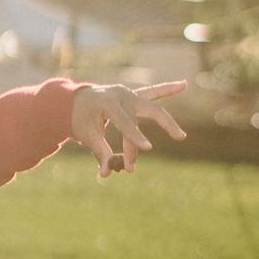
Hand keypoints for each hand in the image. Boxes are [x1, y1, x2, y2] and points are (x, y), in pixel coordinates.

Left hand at [69, 82, 188, 177]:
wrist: (74, 100)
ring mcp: (129, 94)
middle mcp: (121, 95)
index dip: (134, 138)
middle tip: (137, 163)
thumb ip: (99, 152)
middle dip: (139, 142)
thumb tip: (106, 174)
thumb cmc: (80, 118)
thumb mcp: (86, 135)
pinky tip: (184, 84)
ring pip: (153, 104)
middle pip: (139, 117)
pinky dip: (168, 89)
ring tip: (181, 136)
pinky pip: (154, 92)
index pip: (124, 122)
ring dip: (167, 122)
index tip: (147, 150)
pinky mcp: (134, 96)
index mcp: (107, 101)